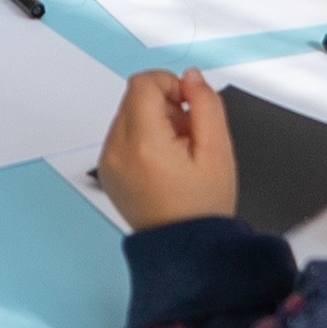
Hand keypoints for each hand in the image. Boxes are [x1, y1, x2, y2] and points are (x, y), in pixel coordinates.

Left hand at [97, 69, 239, 230]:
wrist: (185, 250)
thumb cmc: (202, 209)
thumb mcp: (219, 151)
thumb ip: (207, 105)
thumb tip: (191, 77)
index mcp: (143, 144)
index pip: (143, 83)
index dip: (170, 85)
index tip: (188, 106)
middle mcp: (117, 151)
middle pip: (134, 96)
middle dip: (164, 105)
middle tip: (188, 136)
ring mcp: (108, 162)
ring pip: (128, 113)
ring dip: (153, 121)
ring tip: (177, 153)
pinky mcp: (107, 170)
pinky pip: (121, 135)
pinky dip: (142, 138)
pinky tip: (163, 163)